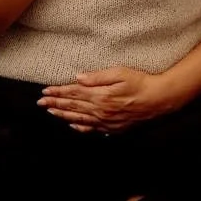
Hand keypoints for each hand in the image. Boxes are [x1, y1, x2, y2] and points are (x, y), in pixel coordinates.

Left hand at [38, 66, 173, 132]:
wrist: (159, 99)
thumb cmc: (141, 82)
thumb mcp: (120, 72)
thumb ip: (97, 77)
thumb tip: (78, 78)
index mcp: (100, 95)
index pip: (74, 93)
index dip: (58, 92)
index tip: (45, 91)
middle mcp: (100, 110)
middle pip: (73, 107)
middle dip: (55, 104)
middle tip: (40, 103)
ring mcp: (106, 120)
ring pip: (79, 118)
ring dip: (63, 115)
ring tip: (50, 112)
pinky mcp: (113, 127)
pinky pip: (92, 128)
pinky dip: (79, 126)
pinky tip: (72, 124)